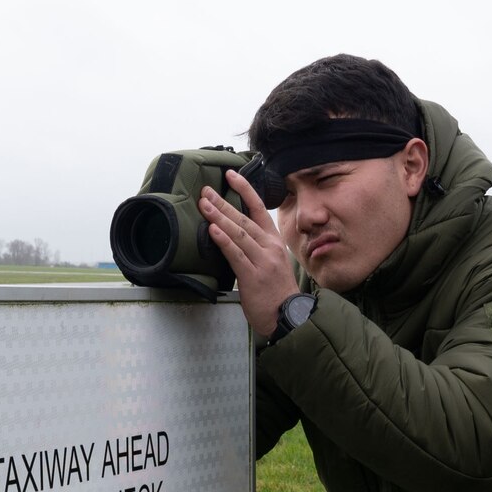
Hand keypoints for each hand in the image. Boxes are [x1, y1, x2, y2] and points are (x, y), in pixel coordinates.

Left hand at [200, 170, 295, 338]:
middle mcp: (269, 247)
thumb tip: (232, 233)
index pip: (258, 208)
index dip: (245, 190)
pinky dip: (224, 240)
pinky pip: (236, 255)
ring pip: (239, 233)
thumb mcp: (269, 262)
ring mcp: (262, 260)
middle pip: (244, 218)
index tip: (231, 175)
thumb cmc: (274, 291)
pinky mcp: (252, 276)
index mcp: (273, 241)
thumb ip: (254, 246)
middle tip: (206, 190)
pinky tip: (213, 229)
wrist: (287, 316)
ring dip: (219, 217)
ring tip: (204, 204)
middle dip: (223, 202)